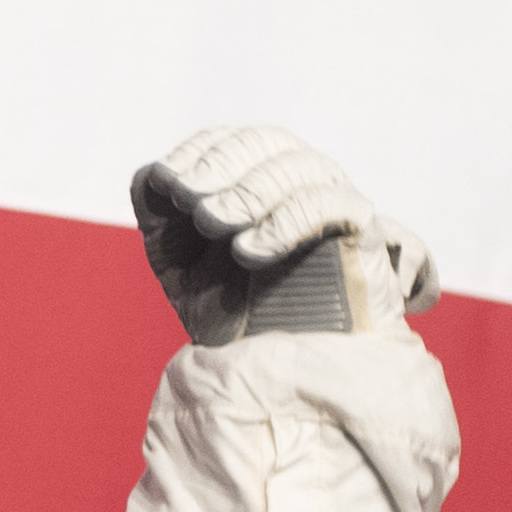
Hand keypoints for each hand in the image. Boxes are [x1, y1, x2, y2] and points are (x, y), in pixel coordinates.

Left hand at [130, 125, 436, 343]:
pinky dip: (283, 221)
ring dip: (248, 189)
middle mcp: (296, 183)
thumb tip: (152, 172)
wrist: (279, 370)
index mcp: (255, 181)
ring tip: (212, 222)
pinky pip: (329, 204)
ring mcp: (331, 201)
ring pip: (298, 165)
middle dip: (220, 164)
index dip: (198, 151)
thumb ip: (158, 216)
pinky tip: (249, 250)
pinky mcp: (360, 229)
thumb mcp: (179, 264)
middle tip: (188, 197)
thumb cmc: (231, 314)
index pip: (232, 141)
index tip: (168, 181)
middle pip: (267, 141)